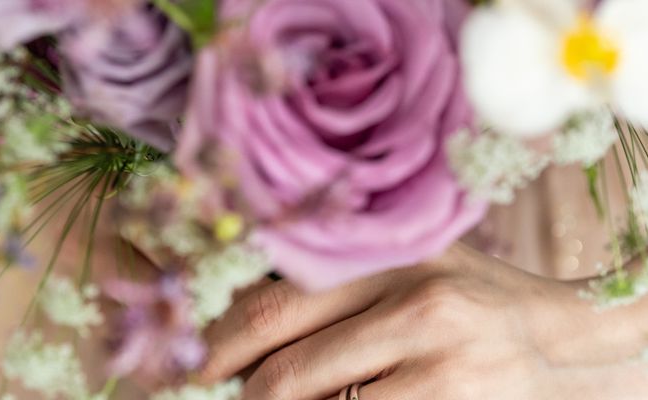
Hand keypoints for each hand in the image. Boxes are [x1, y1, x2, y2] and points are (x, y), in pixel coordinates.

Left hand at [200, 244, 647, 398]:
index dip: (216, 341)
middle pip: (284, 364)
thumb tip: (245, 309)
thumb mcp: (409, 263)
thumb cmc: (472, 298)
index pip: (273, 302)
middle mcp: (412, 302)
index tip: (190, 363)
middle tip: (207, 391)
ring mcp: (436, 361)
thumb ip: (338, 276)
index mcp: (388, 256)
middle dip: (233, 388)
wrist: (564, 339)